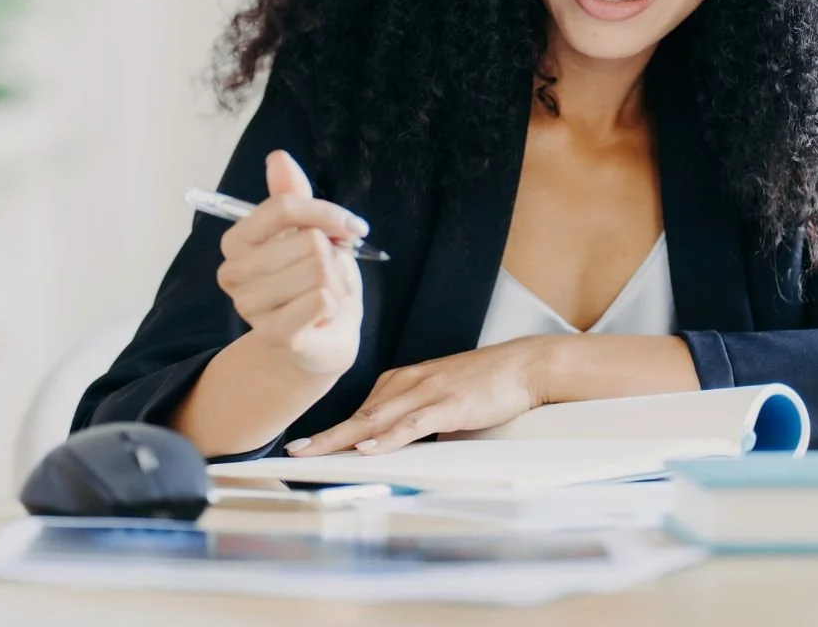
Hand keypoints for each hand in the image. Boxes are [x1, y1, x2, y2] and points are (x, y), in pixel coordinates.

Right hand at [215, 150, 365, 376]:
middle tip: (330, 274)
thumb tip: (278, 157)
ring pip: (319, 270)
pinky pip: (321, 300)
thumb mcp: (306, 232)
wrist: (322, 336)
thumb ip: (291, 196)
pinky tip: (325, 315)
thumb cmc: (312, 279)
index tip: (352, 227)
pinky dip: (336, 304)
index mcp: (236, 242)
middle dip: (335, 256)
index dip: (327, 213)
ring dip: (338, 282)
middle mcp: (233, 274)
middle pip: (308, 241)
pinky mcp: (274, 336)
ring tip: (327, 295)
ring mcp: (249, 308)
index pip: (284, 208)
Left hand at [285, 336, 554, 455]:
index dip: (331, 430)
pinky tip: (369, 448)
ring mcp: (428, 393)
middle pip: (359, 415)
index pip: (360, 411)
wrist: (523, 365)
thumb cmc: (484, 383)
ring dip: (343, 438)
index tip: (304, 446)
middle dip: (325, 436)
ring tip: (315, 453)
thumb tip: (395, 448)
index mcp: (403, 382)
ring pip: (377, 419)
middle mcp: (408, 384)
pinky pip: (413, 424)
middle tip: (294, 453)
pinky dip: (389, 437)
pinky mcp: (449, 404)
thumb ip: (417, 421)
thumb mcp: (441, 402)